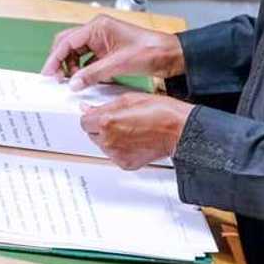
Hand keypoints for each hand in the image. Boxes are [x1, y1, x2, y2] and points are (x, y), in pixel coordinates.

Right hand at [41, 14, 183, 90]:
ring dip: (71, 67)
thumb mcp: (118, 64)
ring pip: (77, 52)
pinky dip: (84, 70)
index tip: (48, 73)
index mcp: (98, 27)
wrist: (170, 55)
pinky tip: (84, 80)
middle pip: (68, 44)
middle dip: (60, 61)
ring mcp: (103, 40)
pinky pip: (88, 59)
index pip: (67, 42)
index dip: (54, 58)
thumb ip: (93, 74)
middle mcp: (98, 30)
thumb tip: (74, 83)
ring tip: (70, 82)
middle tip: (56, 79)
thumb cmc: (150, 50)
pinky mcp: (108, 50)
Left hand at [80, 94, 194, 169]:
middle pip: (92, 134)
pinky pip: (114, 154)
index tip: (98, 114)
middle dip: (100, 126)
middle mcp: (109, 141)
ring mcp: (117, 154)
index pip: (84, 121)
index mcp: (107, 122)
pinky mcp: (126, 164)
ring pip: (102, 145)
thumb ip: (104, 105)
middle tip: (118, 119)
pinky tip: (132, 139)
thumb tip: (89, 109)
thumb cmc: (160, 112)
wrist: (179, 130)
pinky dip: (119, 148)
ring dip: (109, 137)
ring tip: (128, 129)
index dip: (92, 115)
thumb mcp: (129, 99)